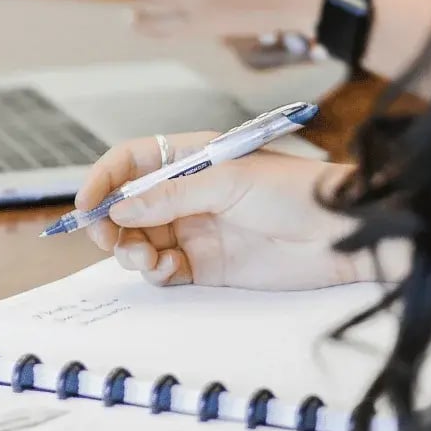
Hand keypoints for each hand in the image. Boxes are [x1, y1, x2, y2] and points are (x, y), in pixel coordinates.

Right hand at [76, 132, 370, 289]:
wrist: (344, 236)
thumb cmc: (297, 191)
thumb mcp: (228, 182)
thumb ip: (170, 197)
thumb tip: (120, 209)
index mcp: (191, 159)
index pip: (131, 162)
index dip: (104, 180)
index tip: (85, 204)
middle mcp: (187, 194)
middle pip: (127, 206)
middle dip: (110, 222)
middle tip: (107, 238)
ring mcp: (195, 230)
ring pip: (139, 240)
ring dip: (130, 250)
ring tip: (142, 256)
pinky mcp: (206, 266)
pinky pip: (163, 269)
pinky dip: (153, 271)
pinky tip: (164, 269)